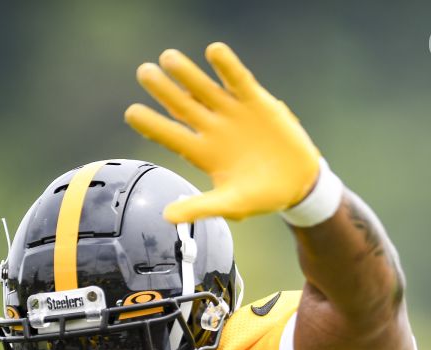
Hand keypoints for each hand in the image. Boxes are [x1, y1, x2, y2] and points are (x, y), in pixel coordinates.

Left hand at [124, 42, 321, 222]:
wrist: (298, 182)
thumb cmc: (261, 196)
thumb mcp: (232, 204)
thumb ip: (202, 208)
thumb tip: (167, 216)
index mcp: (202, 153)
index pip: (171, 135)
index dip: (152, 124)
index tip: (132, 112)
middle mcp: (212, 129)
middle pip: (182, 106)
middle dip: (163, 90)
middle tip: (144, 72)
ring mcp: (233, 113)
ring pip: (205, 89)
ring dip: (188, 74)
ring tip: (169, 58)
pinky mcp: (256, 102)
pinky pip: (239, 81)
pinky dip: (227, 67)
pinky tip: (214, 51)